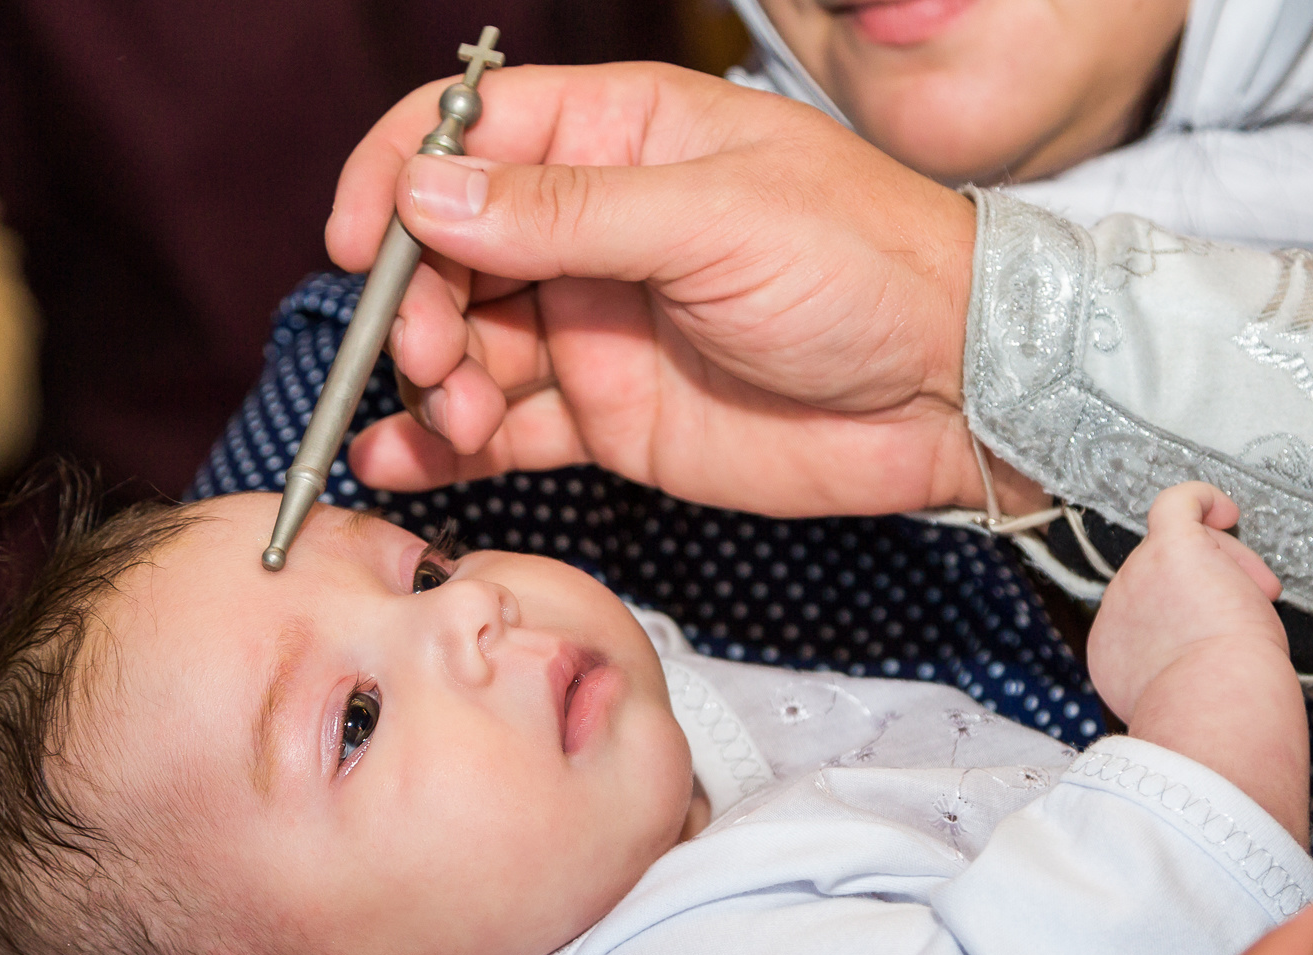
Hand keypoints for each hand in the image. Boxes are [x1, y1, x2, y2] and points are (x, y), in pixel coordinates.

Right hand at [330, 64, 1025, 518]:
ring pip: (465, 344)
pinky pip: (503, 428)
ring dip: (429, 377)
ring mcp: (594, 325)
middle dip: (413, 300)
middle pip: (448, 249)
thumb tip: (427, 191)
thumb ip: (565, 213)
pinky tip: (399, 461)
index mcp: (619, 139)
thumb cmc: (865, 266)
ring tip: (452, 410)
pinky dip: (442, 446)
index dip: (397, 177)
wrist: (954, 391)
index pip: (468, 135)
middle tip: (429, 350)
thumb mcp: (712, 217)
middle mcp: (591, 229)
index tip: (359, 241)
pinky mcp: (609, 417)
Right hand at [1086, 483, 1306, 837]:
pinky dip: (1201, 499)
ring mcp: (1138, 578)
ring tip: (1255, 597)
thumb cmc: (1216, 720)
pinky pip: (1178, 504)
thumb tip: (1203, 663)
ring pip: (1184, 551)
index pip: (1151, 621)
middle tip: (1251, 616)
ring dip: (1225, 566)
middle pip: (1167, 582)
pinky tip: (1227, 511)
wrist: (1216, 710)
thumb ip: (1178, 677)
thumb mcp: (1181, 704)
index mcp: (1115, 658)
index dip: (1192, 623)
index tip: (1223, 648)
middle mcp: (1118, 615)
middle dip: (1216, 591)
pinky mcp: (1169, 549)